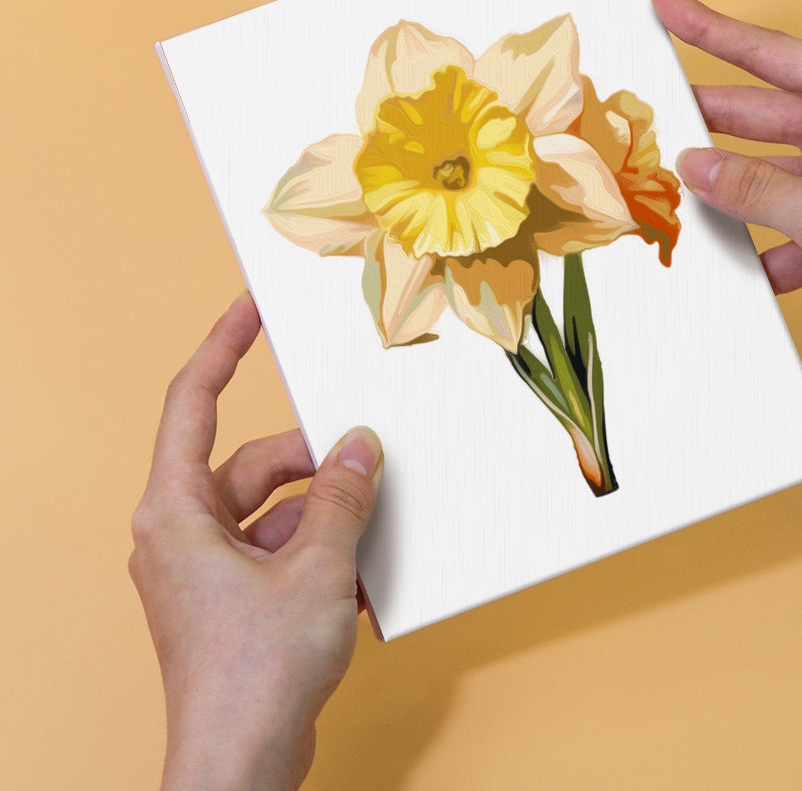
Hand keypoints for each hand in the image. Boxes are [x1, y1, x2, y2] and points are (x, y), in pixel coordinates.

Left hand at [129, 291, 382, 790]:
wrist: (241, 767)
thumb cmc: (255, 671)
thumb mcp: (316, 566)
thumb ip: (340, 497)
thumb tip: (358, 447)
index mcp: (177, 511)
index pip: (192, 403)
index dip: (220, 347)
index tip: (247, 309)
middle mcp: (183, 534)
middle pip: (252, 463)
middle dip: (312, 460)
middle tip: (367, 455)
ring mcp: (206, 571)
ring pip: (272, 510)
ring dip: (325, 513)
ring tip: (373, 523)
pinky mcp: (231, 602)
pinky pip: (279, 551)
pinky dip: (319, 552)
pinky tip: (362, 570)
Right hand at [651, 0, 801, 376]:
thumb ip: (756, 189)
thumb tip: (694, 168)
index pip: (775, 57)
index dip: (714, 31)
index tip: (669, 8)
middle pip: (765, 116)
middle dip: (710, 119)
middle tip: (655, 114)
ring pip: (772, 175)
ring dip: (734, 192)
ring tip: (682, 195)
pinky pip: (790, 227)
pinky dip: (765, 247)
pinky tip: (741, 266)